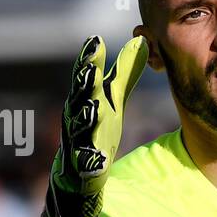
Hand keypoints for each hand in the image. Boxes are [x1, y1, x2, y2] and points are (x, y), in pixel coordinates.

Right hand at [45, 35, 147, 216]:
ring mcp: (77, 144)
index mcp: (85, 102)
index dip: (89, 60)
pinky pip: (86, 165)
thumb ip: (123, 74)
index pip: (86, 78)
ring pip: (79, 130)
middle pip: (80, 99)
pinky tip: (98, 160)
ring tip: (95, 108)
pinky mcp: (83, 169)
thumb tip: (140, 42)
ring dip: (86, 119)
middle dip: (83, 84)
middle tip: (90, 68)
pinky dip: (90, 162)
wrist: (78, 176)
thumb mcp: (113, 101)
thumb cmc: (95, 132)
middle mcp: (77, 120)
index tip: (95, 40)